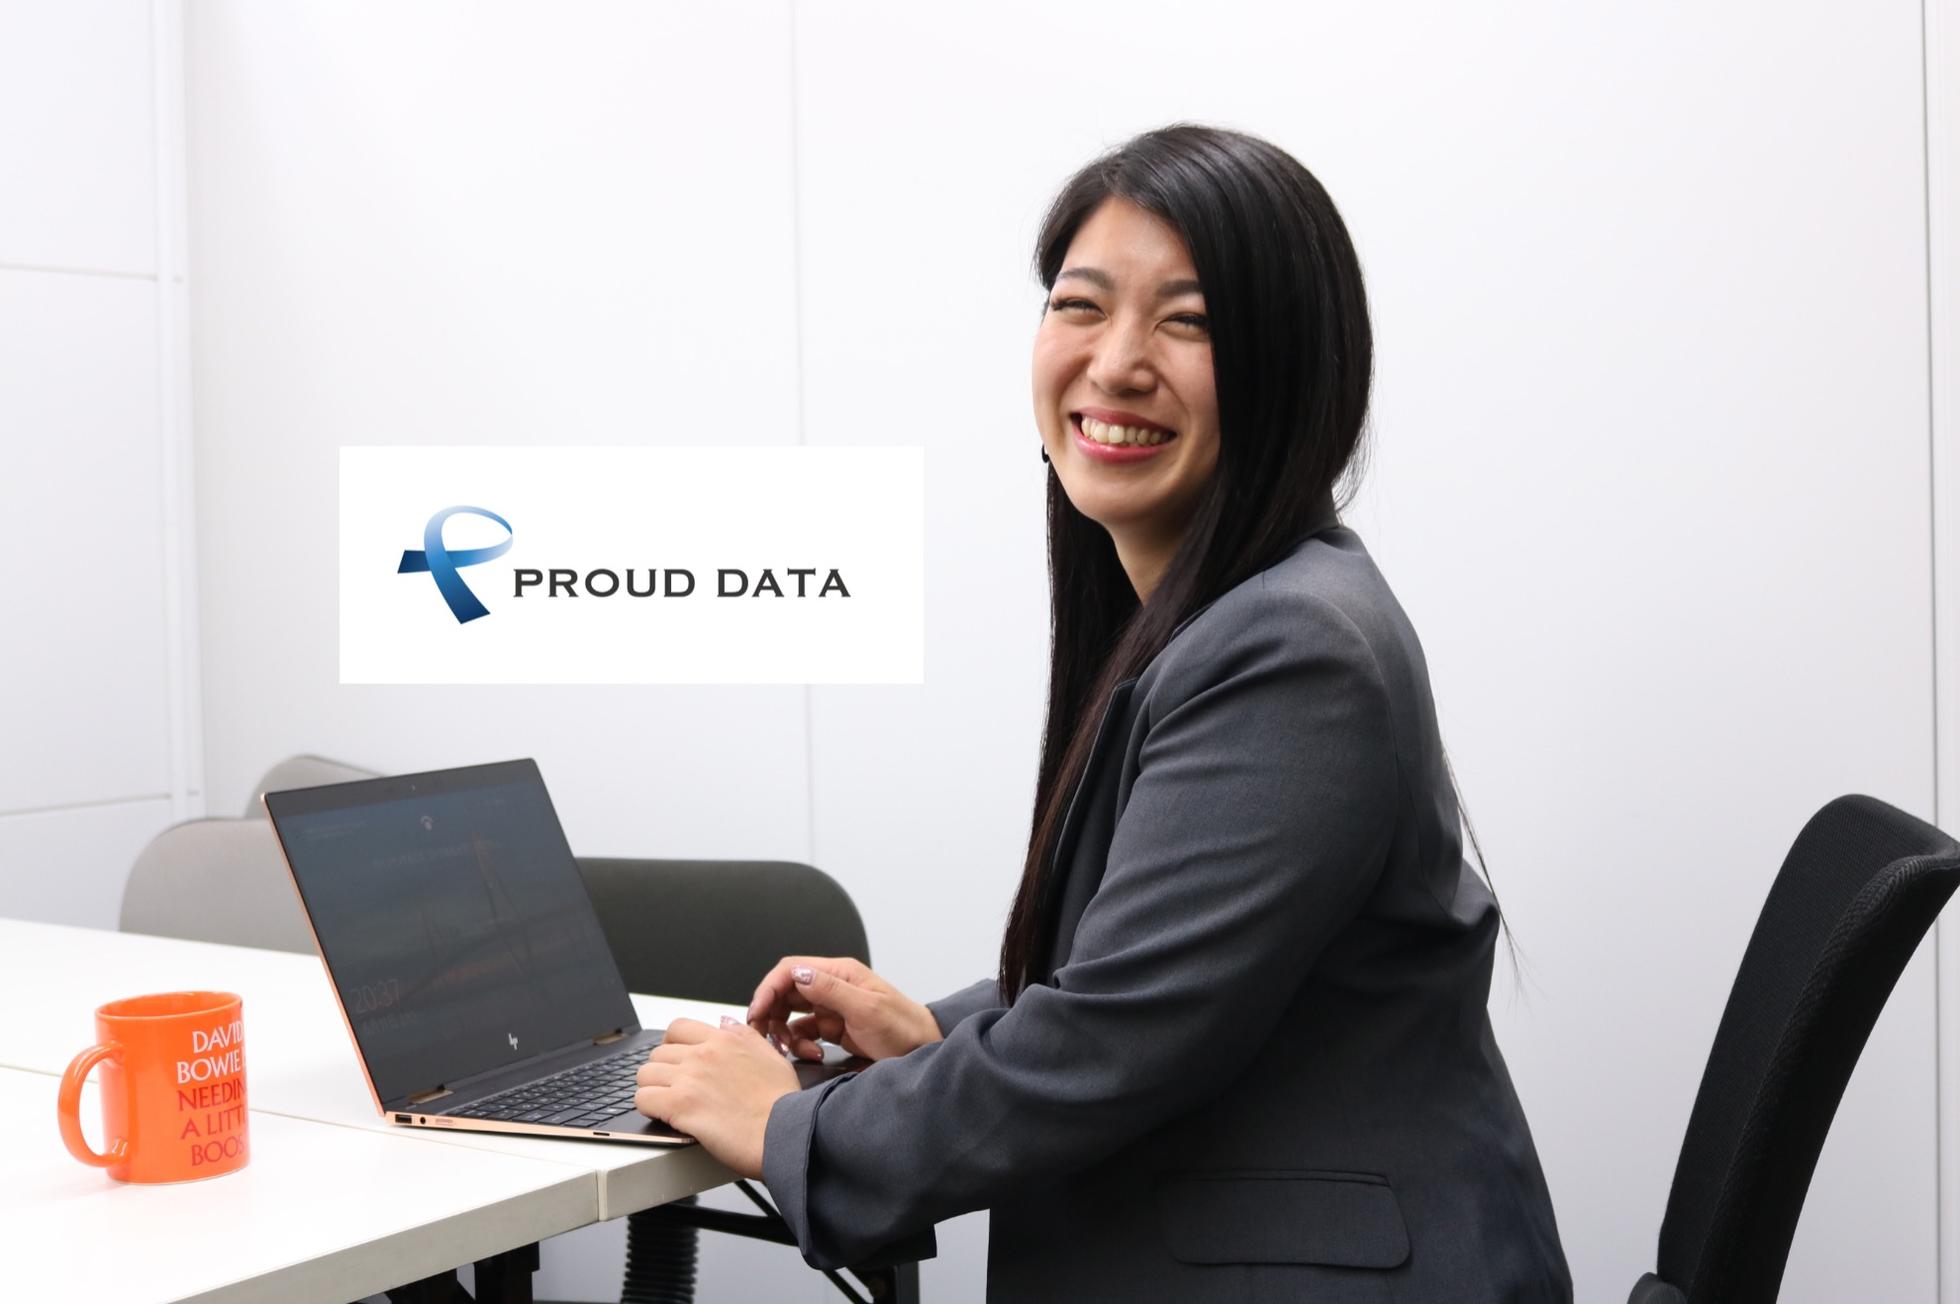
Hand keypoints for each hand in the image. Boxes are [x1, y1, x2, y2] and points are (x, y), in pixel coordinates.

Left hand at [634, 1016, 797, 1178]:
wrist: (784, 1132)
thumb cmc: (783, 1103)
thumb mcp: (772, 1056)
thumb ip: (745, 1036)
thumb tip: (725, 1023)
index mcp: (725, 1040)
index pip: (678, 1028)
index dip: (671, 1045)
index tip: (675, 1061)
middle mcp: (704, 1054)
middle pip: (658, 1052)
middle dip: (662, 1071)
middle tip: (673, 1089)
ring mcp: (690, 1078)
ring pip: (645, 1074)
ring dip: (652, 1089)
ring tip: (665, 1104)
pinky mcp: (679, 1105)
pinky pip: (642, 1099)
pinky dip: (648, 1108)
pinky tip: (663, 1116)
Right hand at [747, 956, 942, 1061]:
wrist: (923, 1051)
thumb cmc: (904, 1028)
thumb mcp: (867, 1009)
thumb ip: (831, 990)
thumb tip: (798, 974)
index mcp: (840, 973)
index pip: (791, 969)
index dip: (768, 988)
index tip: (756, 1012)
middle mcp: (833, 986)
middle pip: (785, 991)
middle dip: (770, 1013)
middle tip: (764, 1036)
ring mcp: (832, 1007)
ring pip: (791, 1013)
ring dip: (784, 1032)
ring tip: (791, 1050)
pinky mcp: (834, 1027)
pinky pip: (804, 1032)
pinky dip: (801, 1044)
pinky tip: (813, 1054)